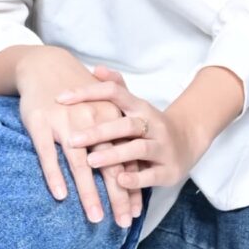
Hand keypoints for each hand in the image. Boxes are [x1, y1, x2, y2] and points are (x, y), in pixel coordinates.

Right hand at [13, 46, 144, 229]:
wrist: (46, 65)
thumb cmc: (78, 95)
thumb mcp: (103, 109)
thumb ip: (116, 139)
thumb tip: (130, 174)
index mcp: (110, 119)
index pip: (124, 160)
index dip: (130, 188)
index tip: (135, 213)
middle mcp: (91, 122)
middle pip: (107, 166)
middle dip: (116, 197)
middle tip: (122, 223)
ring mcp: (65, 123)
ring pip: (80, 164)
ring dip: (88, 193)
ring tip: (95, 218)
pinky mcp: (41, 124)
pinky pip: (48, 154)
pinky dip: (55, 175)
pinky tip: (60, 195)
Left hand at [58, 66, 193, 195]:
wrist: (188, 140)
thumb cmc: (149, 123)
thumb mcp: (135, 105)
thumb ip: (116, 87)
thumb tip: (96, 68)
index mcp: (139, 107)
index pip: (114, 92)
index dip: (88, 93)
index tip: (60, 98)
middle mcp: (152, 124)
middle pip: (126, 124)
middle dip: (99, 132)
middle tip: (72, 140)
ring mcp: (162, 147)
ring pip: (138, 149)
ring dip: (114, 155)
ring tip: (90, 162)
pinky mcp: (168, 170)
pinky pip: (151, 174)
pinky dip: (136, 178)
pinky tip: (119, 180)